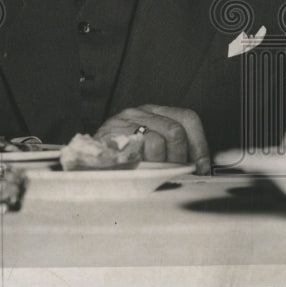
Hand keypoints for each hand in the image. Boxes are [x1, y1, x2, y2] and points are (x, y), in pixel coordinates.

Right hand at [96, 104, 210, 173]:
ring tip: (152, 174)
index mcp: (156, 113)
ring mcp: (125, 120)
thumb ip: (172, 151)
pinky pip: (139, 146)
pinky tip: (139, 170)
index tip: (201, 166)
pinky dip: (144, 163)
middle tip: (173, 174)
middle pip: (176, 131)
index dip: (199, 144)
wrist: (84, 162)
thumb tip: (200, 166)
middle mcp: (141, 112)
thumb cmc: (120, 160)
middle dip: (179, 158)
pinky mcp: (111, 133)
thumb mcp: (150, 151)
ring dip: (160, 164)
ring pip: (159, 140)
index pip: (188, 118)